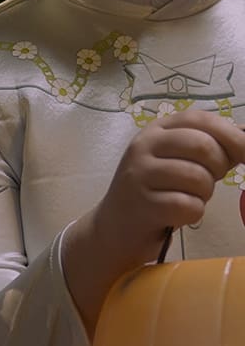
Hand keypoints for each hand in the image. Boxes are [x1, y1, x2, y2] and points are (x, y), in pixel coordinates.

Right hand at [93, 110, 244, 261]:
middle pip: (203, 146)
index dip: (230, 135)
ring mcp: (139, 175)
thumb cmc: (155, 190)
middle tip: (208, 180)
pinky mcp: (143, 205)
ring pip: (199, 178)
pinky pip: (189, 206)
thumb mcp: (176, 159)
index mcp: (155, 131)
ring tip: (187, 197)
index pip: (199, 119)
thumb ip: (207, 145)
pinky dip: (192, 213)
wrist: (116, 226)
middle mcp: (143, 147)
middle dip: (218, 167)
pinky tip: (176, 213)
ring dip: (204, 194)